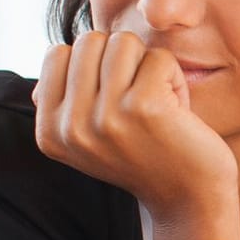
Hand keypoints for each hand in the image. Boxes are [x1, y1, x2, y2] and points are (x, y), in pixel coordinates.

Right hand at [34, 31, 236, 217]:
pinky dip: (174, 76)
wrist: (189, 199)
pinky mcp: (142, 107)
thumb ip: (68, 98)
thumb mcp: (92, 134)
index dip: (93, 64)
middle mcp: (70, 126)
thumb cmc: (146, 154)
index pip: (57, 53)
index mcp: (50, 131)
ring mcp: (104, 116)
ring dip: (148, 65)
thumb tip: (57, 54)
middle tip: (139, 98)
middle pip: (89, 40)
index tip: (114, 100)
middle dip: (122, 60)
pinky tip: (177, 110)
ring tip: (157, 101)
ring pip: (122, 42)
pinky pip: (158, 57)